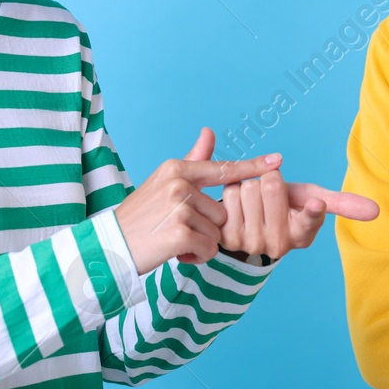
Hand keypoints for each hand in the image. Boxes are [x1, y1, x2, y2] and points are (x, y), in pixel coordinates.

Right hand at [113, 133, 280, 275]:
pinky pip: (208, 249)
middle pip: (222, 212)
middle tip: (175, 228)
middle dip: (206, 228)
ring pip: (217, 233)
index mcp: (177, 169)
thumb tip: (209, 131)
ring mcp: (178, 207)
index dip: (253, 167)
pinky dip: (195, 257)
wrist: (110, 246)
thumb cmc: (141, 216)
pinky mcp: (179, 232)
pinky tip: (174, 252)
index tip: (278, 160)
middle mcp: (179, 184)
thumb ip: (192, 161)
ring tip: (172, 239)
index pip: (223, 169)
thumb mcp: (164, 183)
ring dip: (200, 243)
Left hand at [185, 128, 380, 262]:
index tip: (315, 203)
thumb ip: (343, 203)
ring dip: (247, 185)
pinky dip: (230, 191)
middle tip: (269, 193)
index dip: (311, 209)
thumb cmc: (287, 208)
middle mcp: (279, 244)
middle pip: (270, 185)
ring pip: (246, 188)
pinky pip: (228, 196)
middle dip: (268, 178)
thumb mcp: (313, 200)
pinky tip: (237, 206)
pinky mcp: (227, 239)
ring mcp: (251, 244)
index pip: (310, 219)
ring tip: (253, 201)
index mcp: (304, 234)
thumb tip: (377, 211)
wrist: (249, 225)